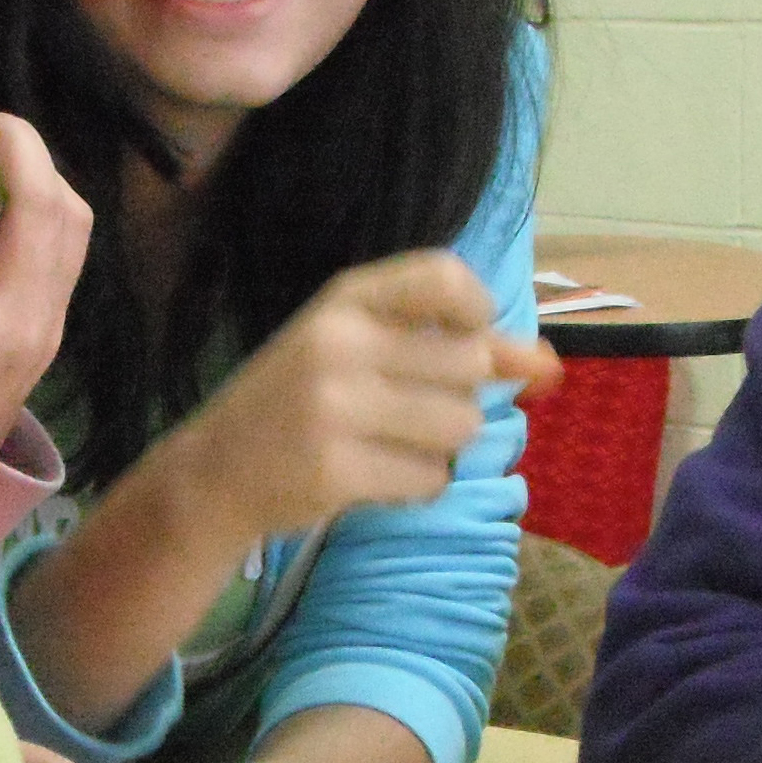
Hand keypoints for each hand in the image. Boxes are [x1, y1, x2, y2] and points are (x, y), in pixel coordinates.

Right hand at [162, 251, 559, 545]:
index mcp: (343, 300)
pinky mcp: (336, 470)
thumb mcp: (360, 349)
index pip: (443, 277)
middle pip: (468, 366)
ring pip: (460, 427)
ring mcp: (334, 408)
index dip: (478, 312)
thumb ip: (453, 345)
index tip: (468, 338)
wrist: (214, 472)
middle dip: (459, 398)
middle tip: (411, 411)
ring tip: (392, 446)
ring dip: (443, 447)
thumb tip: (548, 365)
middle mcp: (338, 343)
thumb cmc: (300, 401)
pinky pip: (432, 478)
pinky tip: (377, 476)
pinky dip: (421, 485)